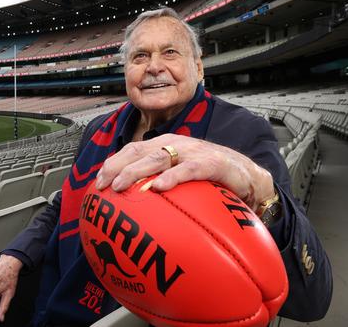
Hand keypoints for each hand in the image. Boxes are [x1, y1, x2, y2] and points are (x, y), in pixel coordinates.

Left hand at [95, 134, 275, 209]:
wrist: (249, 176)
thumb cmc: (210, 178)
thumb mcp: (179, 177)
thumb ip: (157, 183)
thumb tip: (130, 203)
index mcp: (165, 145)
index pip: (131, 150)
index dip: (112, 163)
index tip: (97, 181)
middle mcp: (176, 144)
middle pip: (139, 151)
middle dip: (117, 167)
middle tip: (103, 185)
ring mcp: (194, 152)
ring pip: (159, 157)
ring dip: (137, 171)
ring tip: (122, 185)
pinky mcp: (213, 163)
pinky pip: (189, 169)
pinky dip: (173, 177)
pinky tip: (159, 187)